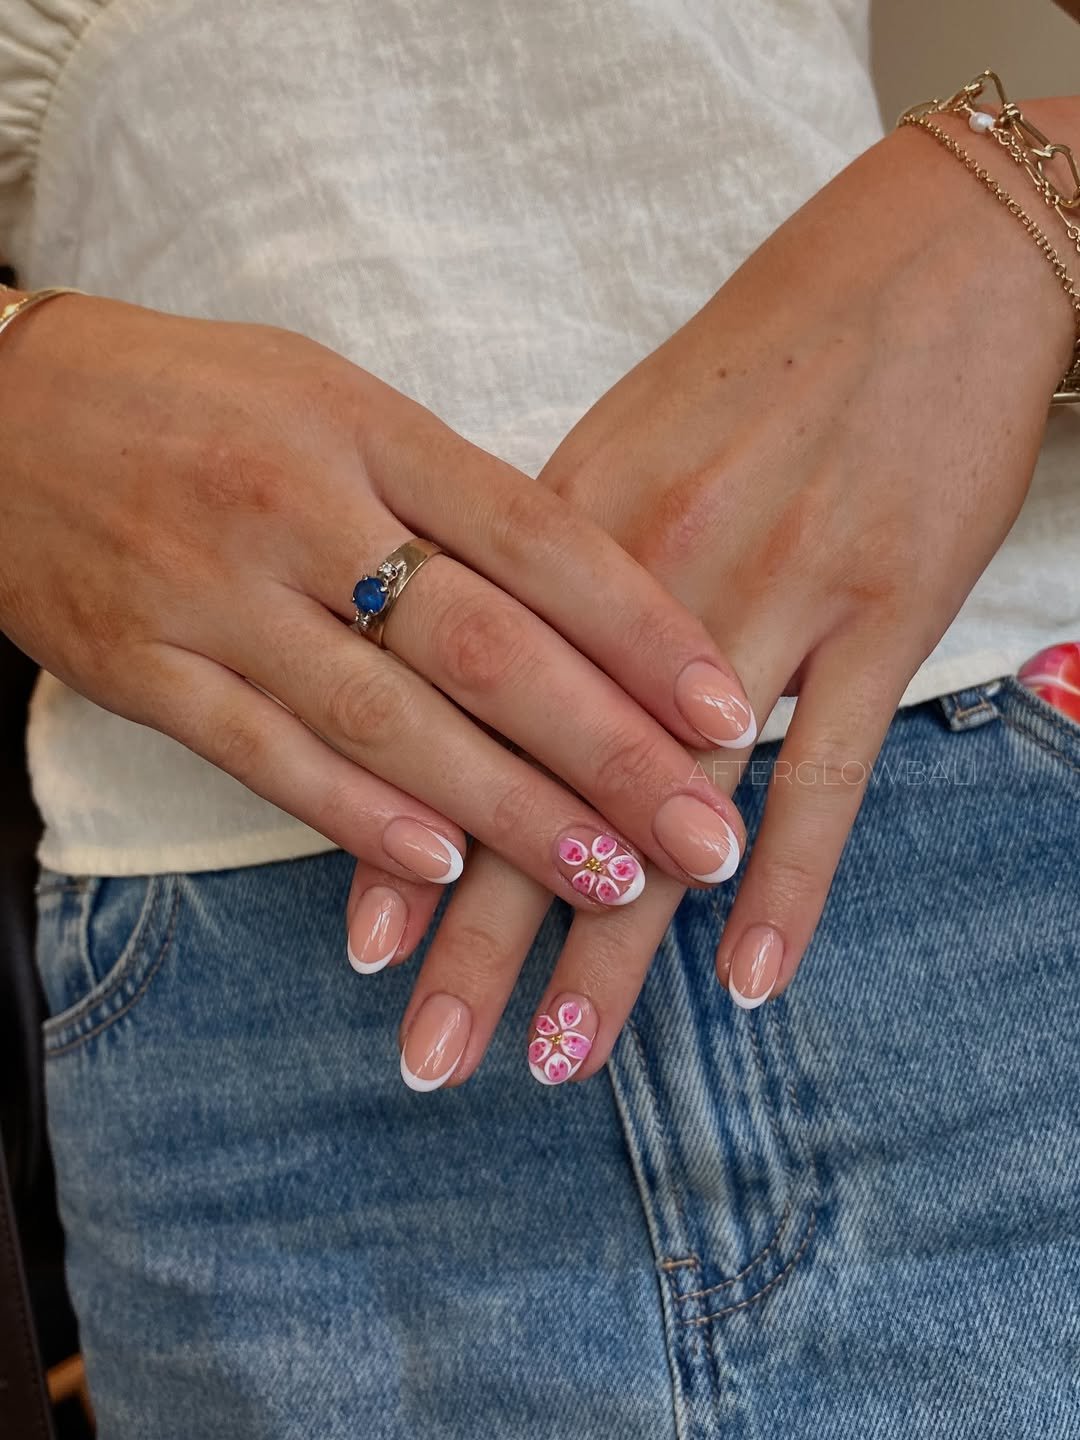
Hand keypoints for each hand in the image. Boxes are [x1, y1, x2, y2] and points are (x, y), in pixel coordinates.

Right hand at [0, 293, 751, 914]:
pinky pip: (268, 760)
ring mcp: (217, 596)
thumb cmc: (199, 400)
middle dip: (605, 752)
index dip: (641, 631)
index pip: (538, 537)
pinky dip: (361, 823)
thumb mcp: (333, 401)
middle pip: (482, 647)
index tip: (727, 708)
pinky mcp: (144, 670)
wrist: (1, 410)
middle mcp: (302, 510)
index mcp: (368, 429)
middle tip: (702, 835)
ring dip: (506, 815)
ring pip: (387, 723)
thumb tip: (581, 598)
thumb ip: (447, 494)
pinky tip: (443, 876)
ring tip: (607, 881)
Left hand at [357, 113, 1072, 1086]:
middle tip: (426, 1056)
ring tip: (555, 1060)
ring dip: (611, 950)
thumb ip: (544, 561)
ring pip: (667, 808)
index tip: (359, 944)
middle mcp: (645, 583)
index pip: (458, 718)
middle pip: (541, 788)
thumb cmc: (762, 358)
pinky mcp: (880, 618)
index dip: (404, 834)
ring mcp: (768, 604)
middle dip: (479, 937)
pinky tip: (747, 982)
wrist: (919, 273)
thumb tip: (470, 649)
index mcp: (560, 535)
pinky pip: (829, 776)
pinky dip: (789, 884)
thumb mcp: (623, 441)